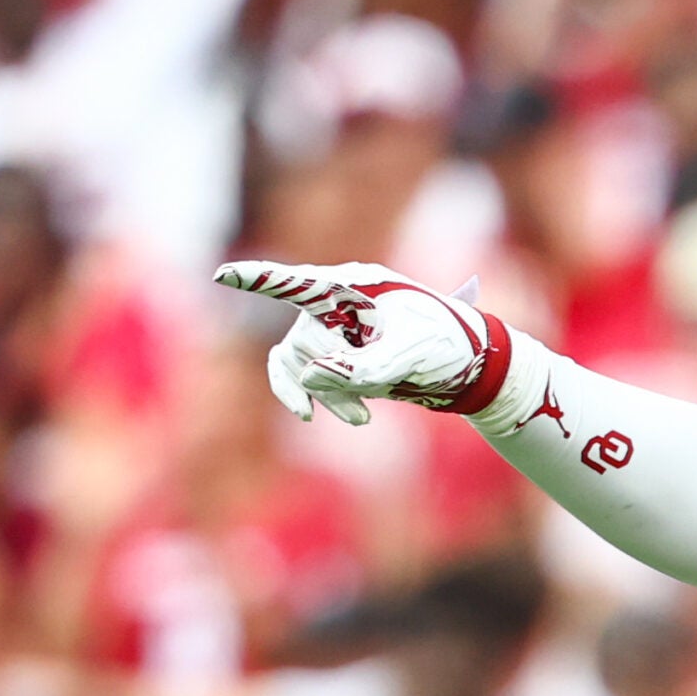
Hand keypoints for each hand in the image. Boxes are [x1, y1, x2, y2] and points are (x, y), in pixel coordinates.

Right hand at [212, 260, 509, 424]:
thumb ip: (364, 367)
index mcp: (354, 286)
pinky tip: (324, 416)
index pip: (298, 282)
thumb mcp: (413, 356)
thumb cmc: (449, 346)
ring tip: (363, 419)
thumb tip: (309, 377)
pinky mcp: (335, 351)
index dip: (260, 279)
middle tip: (352, 414)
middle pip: (302, 339)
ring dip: (326, 394)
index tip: (225, 275)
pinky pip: (301, 371)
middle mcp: (334, 302)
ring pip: (302, 363)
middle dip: (325, 378)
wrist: (471, 366)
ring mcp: (331, 327)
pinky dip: (310, 394)